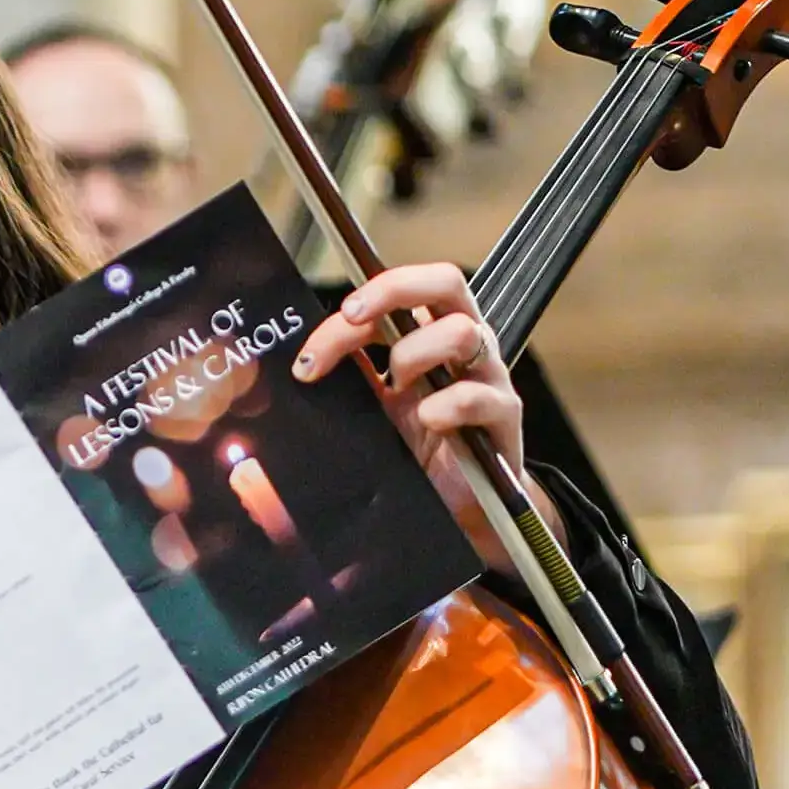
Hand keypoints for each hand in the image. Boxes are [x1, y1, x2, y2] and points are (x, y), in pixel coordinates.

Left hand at [290, 261, 561, 572]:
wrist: (454, 507)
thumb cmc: (413, 449)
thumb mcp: (370, 407)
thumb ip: (344, 377)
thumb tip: (285, 362)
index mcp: (428, 333)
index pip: (400, 292)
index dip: (354, 309)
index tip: (312, 354)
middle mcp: (462, 344)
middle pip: (445, 282)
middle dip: (393, 290)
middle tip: (353, 317)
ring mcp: (487, 376)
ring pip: (463, 331)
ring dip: (415, 353)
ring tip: (396, 387)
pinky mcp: (504, 417)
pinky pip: (480, 395)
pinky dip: (448, 404)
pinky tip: (428, 421)